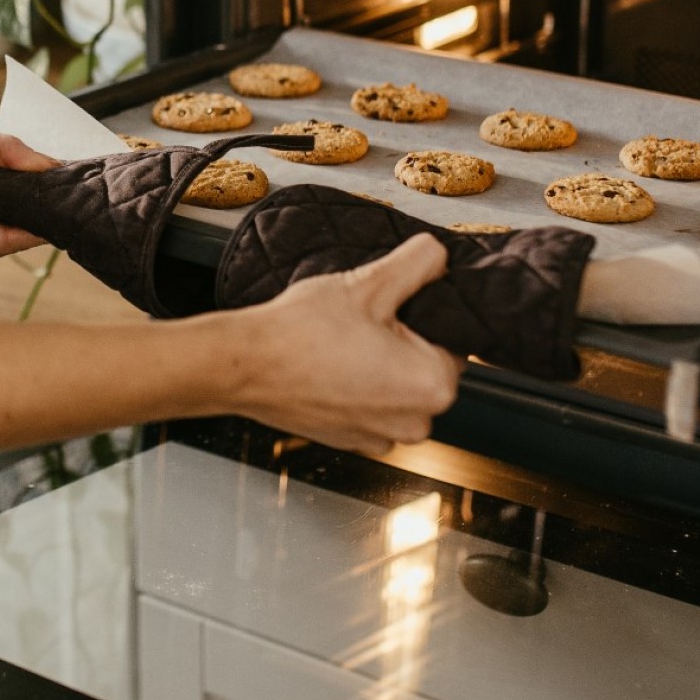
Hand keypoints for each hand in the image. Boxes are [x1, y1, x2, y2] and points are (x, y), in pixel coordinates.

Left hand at [0, 113, 57, 271]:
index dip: (39, 198)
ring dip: (40, 221)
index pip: (10, 209)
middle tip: (79, 194)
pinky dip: (23, 232)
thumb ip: (9, 154)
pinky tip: (44, 217)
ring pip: (10, 238)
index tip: (71, 186)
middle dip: (44, 211)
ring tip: (68, 201)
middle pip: (15, 227)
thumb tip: (52, 164)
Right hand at [226, 234, 464, 454]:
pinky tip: (331, 366)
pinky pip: (373, 407)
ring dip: (381, 364)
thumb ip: (421, 262)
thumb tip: (442, 256)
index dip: (420, 313)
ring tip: (341, 343)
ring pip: (399, 386)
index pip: (453, 337)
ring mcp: (384, 438)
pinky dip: (359, 387)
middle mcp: (418, 422)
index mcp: (435, 385)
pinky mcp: (355, 442)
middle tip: (360, 321)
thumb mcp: (369, 283)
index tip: (384, 306)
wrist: (246, 366)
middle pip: (428, 364)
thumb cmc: (302, 331)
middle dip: (402, 340)